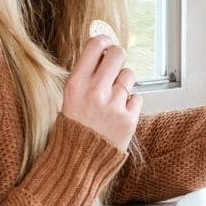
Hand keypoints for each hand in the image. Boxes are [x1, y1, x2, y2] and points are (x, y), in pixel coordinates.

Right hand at [63, 36, 141, 153]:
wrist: (79, 163)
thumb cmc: (73, 129)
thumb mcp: (69, 99)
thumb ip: (86, 76)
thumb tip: (103, 50)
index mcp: (76, 85)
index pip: (95, 46)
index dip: (104, 41)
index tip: (106, 43)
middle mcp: (95, 92)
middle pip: (117, 54)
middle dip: (117, 56)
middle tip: (114, 65)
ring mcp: (113, 106)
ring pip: (129, 75)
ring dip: (123, 82)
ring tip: (113, 97)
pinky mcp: (129, 119)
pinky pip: (137, 97)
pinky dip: (130, 103)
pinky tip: (118, 113)